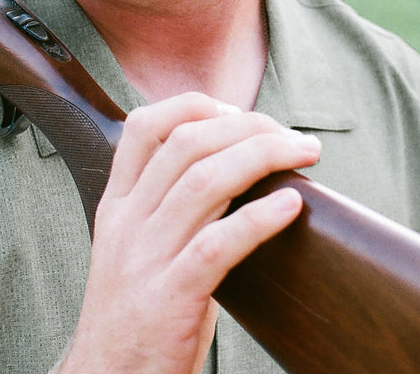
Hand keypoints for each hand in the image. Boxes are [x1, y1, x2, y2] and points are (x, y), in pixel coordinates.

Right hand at [57, 93, 321, 373]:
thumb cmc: (136, 313)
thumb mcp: (137, 249)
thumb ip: (170, 210)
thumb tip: (237, 174)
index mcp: (116, 205)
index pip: (142, 128)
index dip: (192, 105)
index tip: (236, 111)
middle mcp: (126, 222)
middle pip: (185, 145)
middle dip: (246, 126)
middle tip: (290, 135)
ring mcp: (144, 259)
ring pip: (203, 182)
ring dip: (262, 157)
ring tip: (303, 152)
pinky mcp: (169, 299)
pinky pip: (218, 244)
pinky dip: (259, 218)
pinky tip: (291, 205)